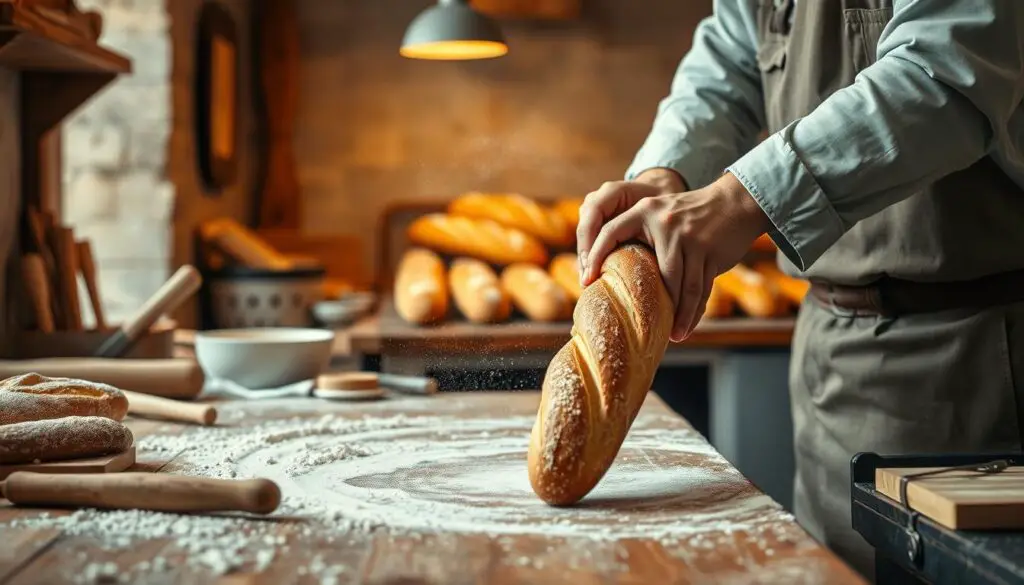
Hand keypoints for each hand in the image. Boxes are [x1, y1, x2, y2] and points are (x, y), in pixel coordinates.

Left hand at [577, 172, 770, 341]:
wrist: (735, 202)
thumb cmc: (691, 214)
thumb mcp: (661, 212)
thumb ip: (641, 232)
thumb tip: (617, 271)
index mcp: (645, 211)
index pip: (610, 233)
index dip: (595, 257)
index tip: (586, 281)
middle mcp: (665, 224)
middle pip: (651, 273)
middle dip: (645, 303)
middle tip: (634, 325)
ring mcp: (690, 239)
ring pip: (680, 288)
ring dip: (677, 315)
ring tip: (672, 335)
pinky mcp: (711, 254)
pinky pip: (700, 289)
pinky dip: (694, 312)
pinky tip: (686, 326)